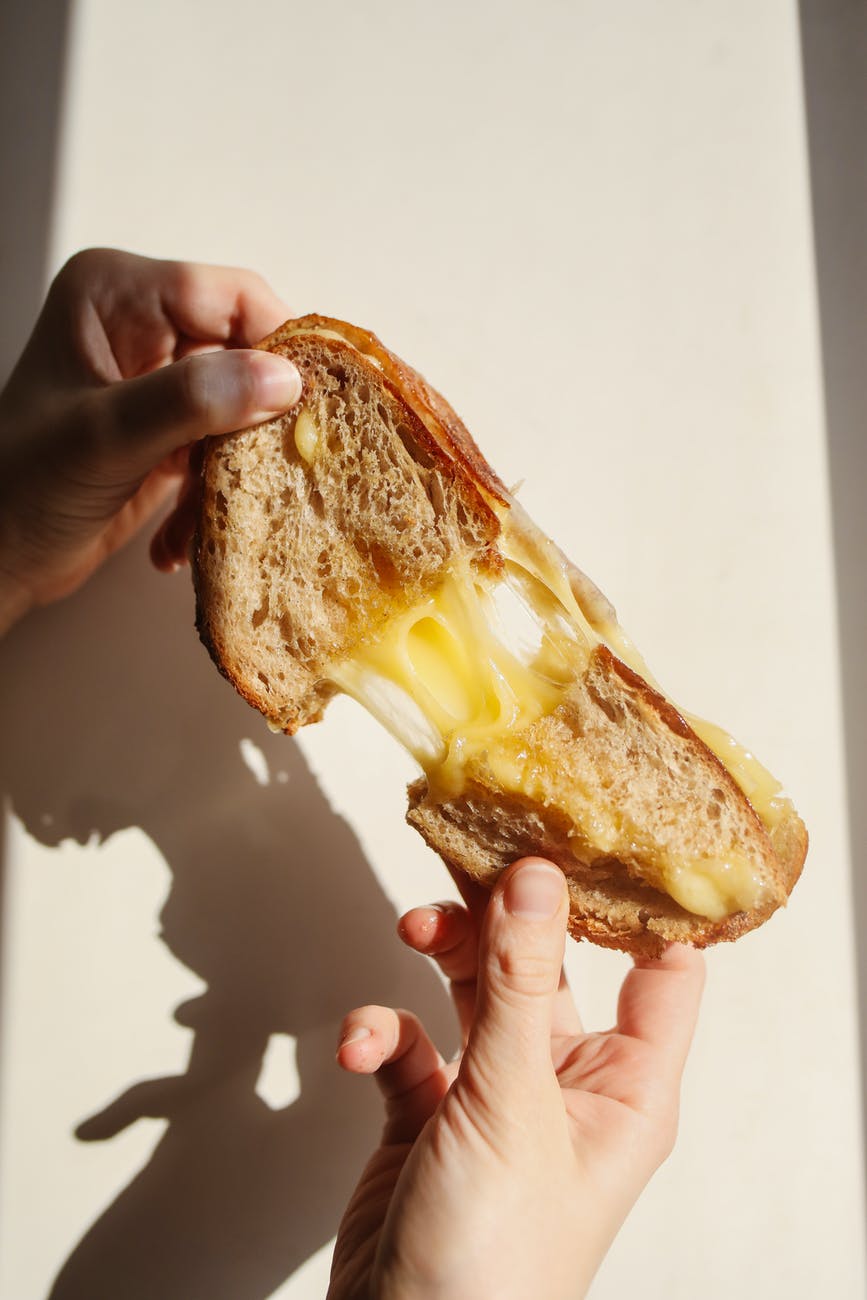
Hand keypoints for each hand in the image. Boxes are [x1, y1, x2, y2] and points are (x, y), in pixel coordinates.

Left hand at [0, 247, 300, 631]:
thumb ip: (190, 401)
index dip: (278, 346)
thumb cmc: (20, 489)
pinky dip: (210, 499)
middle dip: (255, 423)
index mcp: (116, 294)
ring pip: (244, 412)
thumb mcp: (104, 438)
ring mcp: (158, 380)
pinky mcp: (170, 431)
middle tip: (268, 476)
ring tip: (203, 520)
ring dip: (231, 474)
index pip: (232, 296)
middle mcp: (142, 326)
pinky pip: (224, 452)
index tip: (304, 408)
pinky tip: (176, 539)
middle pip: (247, 354)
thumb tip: (283, 379)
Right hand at [330, 859, 704, 1299]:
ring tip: (412, 930)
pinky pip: (410, 1040)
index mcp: (626, 1090)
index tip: (598, 832)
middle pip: (550, 962)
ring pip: (474, 987)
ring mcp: (496, 1095)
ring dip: (439, 953)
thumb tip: (536, 880)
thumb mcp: (511, 1106)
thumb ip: (517, 986)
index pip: (663, 971)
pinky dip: (381, 1030)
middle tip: (475, 855)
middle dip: (509, 912)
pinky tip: (363, 1046)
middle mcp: (566, 1084)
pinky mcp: (430, 1110)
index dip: (639, 903)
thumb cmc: (492, 1264)